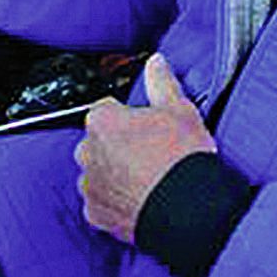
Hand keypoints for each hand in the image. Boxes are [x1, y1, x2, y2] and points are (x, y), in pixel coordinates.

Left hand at [75, 55, 215, 243]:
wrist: (188, 209)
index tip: (145, 127)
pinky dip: (115, 201)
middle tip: (148, 154)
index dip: (129, 117)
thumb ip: (161, 83)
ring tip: (146, 179)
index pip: (106, 109)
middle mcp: (88, 152)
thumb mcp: (179, 110)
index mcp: (103, 121)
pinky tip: (140, 199)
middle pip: (98, 142)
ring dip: (114, 173)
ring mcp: (90, 184)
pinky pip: (100, 202)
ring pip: (97, 172)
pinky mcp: (95, 214)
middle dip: (117, 146)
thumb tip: (156, 63)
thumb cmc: (182, 159)